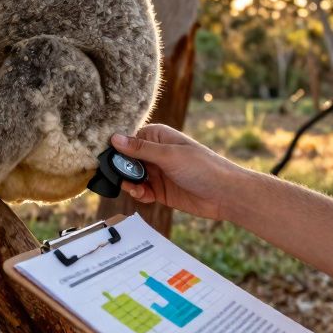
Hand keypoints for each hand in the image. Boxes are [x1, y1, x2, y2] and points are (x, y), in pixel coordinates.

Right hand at [110, 124, 250, 221]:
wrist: (225, 194)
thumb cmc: (203, 167)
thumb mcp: (169, 155)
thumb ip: (140, 149)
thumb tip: (115, 138)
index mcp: (157, 137)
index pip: (128, 139)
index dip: (117, 148)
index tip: (106, 158)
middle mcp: (155, 153)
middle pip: (126, 160)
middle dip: (122, 169)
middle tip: (124, 177)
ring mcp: (157, 172)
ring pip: (131, 177)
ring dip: (130, 183)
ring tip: (136, 188)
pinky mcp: (160, 191)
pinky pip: (141, 191)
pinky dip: (139, 194)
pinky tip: (145, 196)